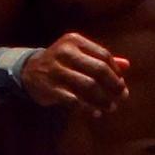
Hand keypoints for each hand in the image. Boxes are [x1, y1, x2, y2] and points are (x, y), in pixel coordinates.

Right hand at [17, 31, 131, 114]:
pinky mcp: (50, 88)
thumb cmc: (60, 63)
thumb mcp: (78, 54)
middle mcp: (65, 52)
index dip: (115, 72)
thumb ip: (101, 59)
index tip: (121, 84)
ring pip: (89, 86)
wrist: (27, 71)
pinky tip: (96, 112)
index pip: (103, 56)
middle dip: (114, 85)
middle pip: (99, 70)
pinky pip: (75, 100)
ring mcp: (56, 70)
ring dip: (104, 99)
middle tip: (122, 96)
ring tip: (111, 107)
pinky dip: (88, 108)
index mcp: (74, 41)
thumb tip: (127, 65)